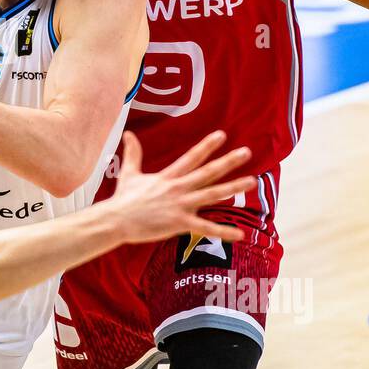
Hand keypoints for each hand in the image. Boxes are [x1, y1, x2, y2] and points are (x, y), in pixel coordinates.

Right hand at [105, 131, 254, 243]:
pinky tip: (241, 234)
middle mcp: (178, 188)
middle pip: (208, 172)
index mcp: (168, 177)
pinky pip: (206, 228)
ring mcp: (180, 205)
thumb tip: (128, 133)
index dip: (207, 146)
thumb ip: (133, 153)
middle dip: (228, 162)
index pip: (192, 157)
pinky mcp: (179, 223)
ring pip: (212, 195)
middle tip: (247, 152)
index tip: (222, 135)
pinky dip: (224, 232)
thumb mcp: (129, 173)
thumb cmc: (123, 199)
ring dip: (233, 188)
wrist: (116, 220)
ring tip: (252, 182)